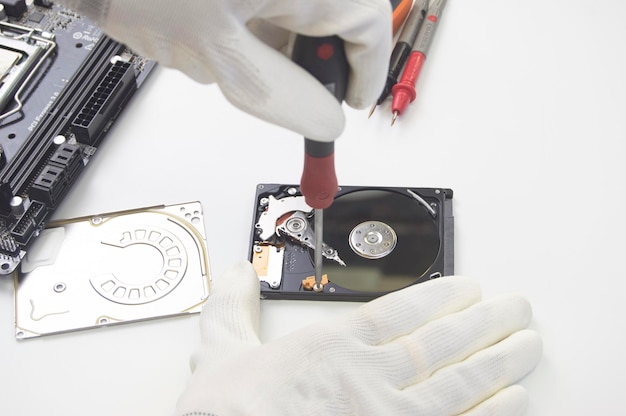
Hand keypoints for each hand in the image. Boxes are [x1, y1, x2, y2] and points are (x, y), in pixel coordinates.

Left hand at [61, 0, 391, 140]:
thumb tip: (326, 122)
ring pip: (291, 20)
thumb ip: (282, 94)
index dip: (365, 74)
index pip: (368, 26)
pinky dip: (242, 35)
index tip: (351, 107)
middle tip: (276, 94)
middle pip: (330, 23)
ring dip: (264, 52)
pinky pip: (261, 11)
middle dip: (301, 65)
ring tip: (214, 54)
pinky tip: (204, 36)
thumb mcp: (220, 52)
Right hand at [175, 261, 541, 414]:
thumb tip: (234, 272)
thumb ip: (231, 308)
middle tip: (516, 308)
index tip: (468, 287)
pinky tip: (516, 398)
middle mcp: (370, 378)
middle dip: (487, 322)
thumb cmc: (229, 414)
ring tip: (528, 343)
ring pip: (462, 382)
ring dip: (502, 361)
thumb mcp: (219, 353)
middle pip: (443, 342)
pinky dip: (494, 411)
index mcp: (333, 348)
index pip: (401, 311)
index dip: (441, 296)